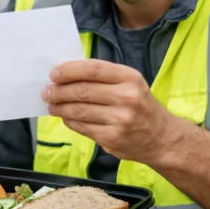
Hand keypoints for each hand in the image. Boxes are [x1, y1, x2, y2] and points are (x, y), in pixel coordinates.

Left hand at [42, 59, 180, 163]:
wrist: (162, 138)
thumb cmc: (140, 106)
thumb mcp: (130, 84)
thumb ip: (103, 78)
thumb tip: (66, 76)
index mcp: (130, 78)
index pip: (93, 69)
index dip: (70, 70)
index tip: (54, 73)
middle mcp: (127, 98)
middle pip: (83, 91)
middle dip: (59, 91)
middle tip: (47, 92)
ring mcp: (120, 120)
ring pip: (79, 111)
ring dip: (60, 107)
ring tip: (51, 105)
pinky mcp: (112, 139)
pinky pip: (83, 128)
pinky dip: (69, 121)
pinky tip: (65, 117)